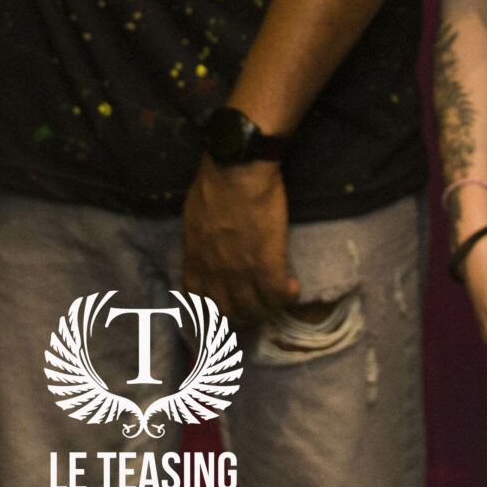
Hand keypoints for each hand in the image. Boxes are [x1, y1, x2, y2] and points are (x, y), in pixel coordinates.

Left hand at [181, 158, 298, 325]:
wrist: (236, 170)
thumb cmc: (213, 184)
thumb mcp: (193, 219)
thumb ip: (198, 243)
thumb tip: (204, 253)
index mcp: (195, 260)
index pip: (197, 302)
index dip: (210, 314)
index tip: (222, 314)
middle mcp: (215, 273)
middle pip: (227, 313)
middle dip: (241, 317)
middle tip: (255, 309)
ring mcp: (241, 272)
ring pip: (254, 309)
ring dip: (266, 309)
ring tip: (276, 299)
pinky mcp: (267, 264)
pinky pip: (278, 295)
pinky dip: (286, 296)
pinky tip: (292, 287)